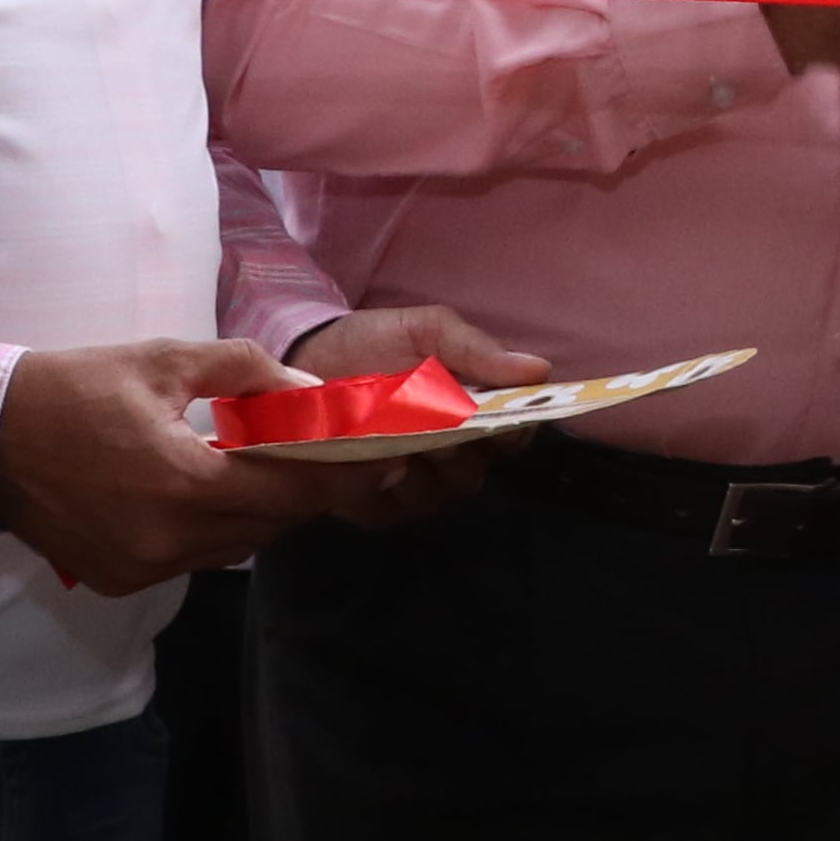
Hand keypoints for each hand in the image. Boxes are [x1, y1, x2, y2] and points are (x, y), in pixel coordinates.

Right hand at [0, 338, 387, 596]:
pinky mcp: (121, 579)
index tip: (375, 455)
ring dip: (261, 511)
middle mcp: (167, 539)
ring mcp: (142, 567)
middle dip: (304, 489)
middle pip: (272, 524)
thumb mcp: (165, 361)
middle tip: (325, 454)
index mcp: (183, 483)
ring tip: (267, 468)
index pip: (294, 490)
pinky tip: (208, 492)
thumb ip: (249, 374)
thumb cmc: (75, 387)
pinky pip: (195, 560)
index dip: (340, 473)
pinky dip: (214, 530)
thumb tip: (317, 396)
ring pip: (237, 547)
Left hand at [259, 300, 562, 526]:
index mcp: (474, 415)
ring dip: (421, 468)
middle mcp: (453, 457)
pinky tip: (365, 462)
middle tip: (437, 428)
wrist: (299, 361)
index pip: (515, 436)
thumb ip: (476, 351)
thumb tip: (540, 369)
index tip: (497, 417)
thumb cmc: (372, 342)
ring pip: (441, 492)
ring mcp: (415, 486)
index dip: (513, 431)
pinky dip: (381, 488)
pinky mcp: (376, 507)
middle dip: (460, 451)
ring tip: (394, 440)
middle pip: (479, 470)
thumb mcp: (425, 331)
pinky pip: (392, 509)